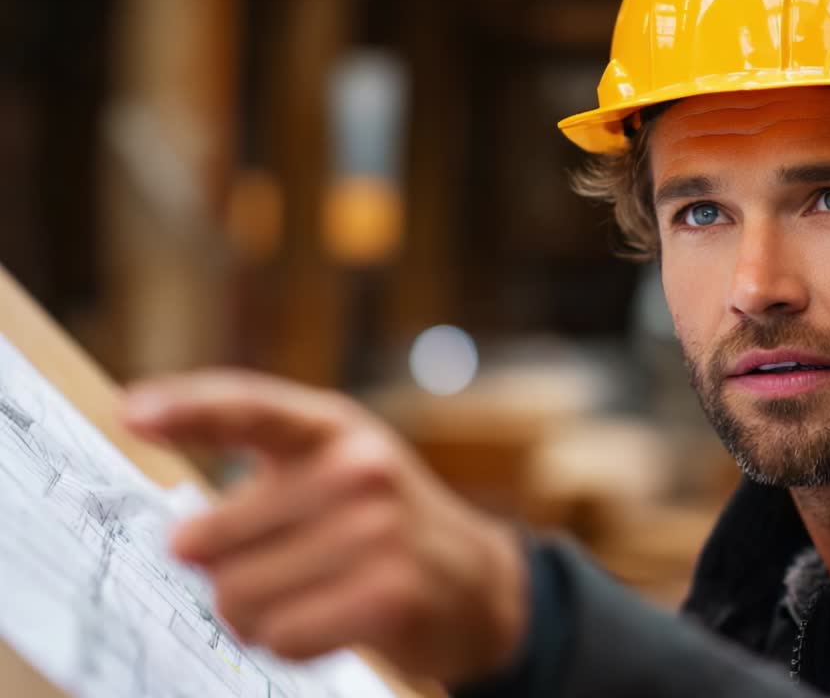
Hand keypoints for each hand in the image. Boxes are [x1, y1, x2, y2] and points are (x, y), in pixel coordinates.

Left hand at [122, 370, 528, 685]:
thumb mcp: (337, 470)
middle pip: (210, 541)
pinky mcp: (389, 594)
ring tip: (302, 597)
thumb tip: (181, 540)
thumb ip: (263, 481)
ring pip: (238, 598)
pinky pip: (282, 637)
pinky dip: (289, 642)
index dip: (188, 409)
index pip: (250, 407)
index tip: (133, 414)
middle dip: (216, 571)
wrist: (477, 581)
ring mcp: (379, 530)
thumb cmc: (383, 524)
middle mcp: (359, 468)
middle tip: (259, 569)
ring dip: (254, 614)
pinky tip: (328, 620)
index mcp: (333, 427)